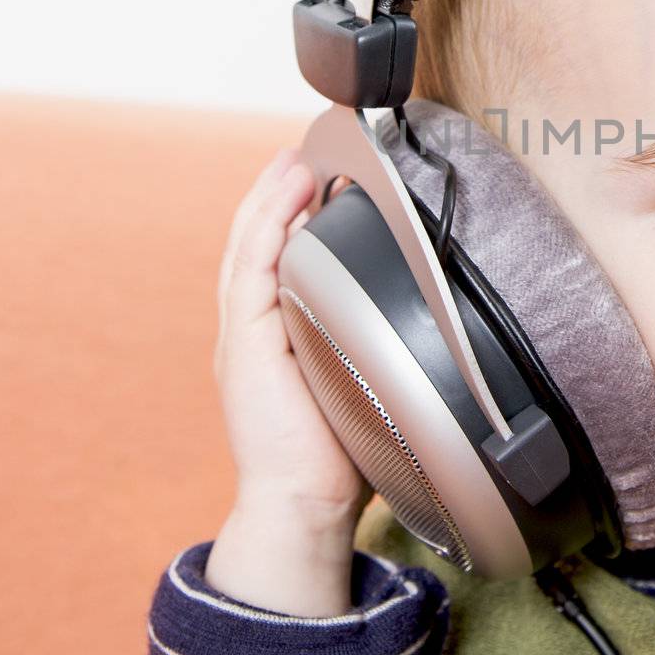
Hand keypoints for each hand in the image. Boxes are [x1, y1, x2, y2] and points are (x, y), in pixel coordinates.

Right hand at [213, 147, 373, 525]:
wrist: (305, 502)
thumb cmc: (339, 450)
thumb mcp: (357, 376)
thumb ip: (366, 338)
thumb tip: (413, 309)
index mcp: (272, 333)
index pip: (272, 259)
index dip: (284, 214)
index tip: (310, 176)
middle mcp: (251, 328)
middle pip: (252, 242)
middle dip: (273, 193)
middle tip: (297, 153)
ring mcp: (241, 334)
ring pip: (247, 247)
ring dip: (269, 199)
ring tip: (292, 161)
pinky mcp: (243, 345)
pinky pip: (251, 271)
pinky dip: (267, 229)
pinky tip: (286, 198)